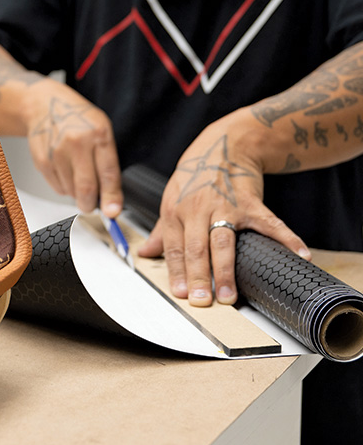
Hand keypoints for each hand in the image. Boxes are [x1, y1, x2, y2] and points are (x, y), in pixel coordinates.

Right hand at [23, 78, 121, 216]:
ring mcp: (57, 152)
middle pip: (86, 187)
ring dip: (77, 194)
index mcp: (98, 133)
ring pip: (71, 191)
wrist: (44, 105)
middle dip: (91, 205)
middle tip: (92, 207)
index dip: (111, 197)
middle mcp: (77, 142)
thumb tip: (111, 196)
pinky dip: (64, 187)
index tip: (113, 212)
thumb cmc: (76, 118)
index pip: (108, 173)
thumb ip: (107, 160)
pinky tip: (65, 171)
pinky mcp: (42, 160)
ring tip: (78, 177)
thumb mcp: (101, 129)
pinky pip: (57, 187)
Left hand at [137, 115, 310, 306]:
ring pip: (223, 241)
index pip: (174, 247)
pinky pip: (269, 223)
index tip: (181, 294)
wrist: (225, 144)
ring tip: (229, 295)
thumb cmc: (196, 175)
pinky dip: (286, 239)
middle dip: (199, 277)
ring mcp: (225, 205)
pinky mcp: (251, 202)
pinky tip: (299, 255)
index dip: (176, 272)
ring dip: (226, 270)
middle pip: (196, 247)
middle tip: (202, 301)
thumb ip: (160, 231)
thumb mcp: (172, 197)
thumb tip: (144, 254)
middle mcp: (197, 208)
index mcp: (175, 210)